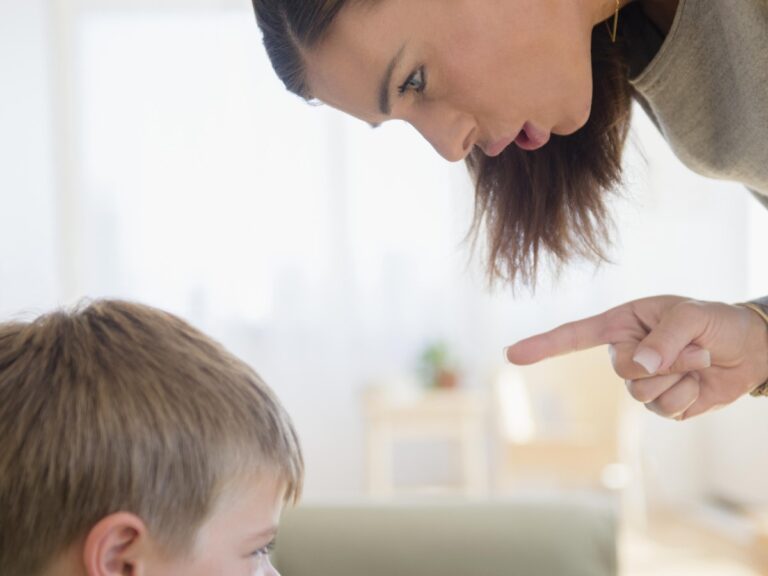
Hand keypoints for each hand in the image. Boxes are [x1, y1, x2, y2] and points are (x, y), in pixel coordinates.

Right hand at [505, 295, 767, 419]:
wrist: (750, 350)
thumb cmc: (716, 322)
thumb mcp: (692, 317)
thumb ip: (665, 338)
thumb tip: (641, 367)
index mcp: (623, 324)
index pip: (574, 335)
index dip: (542, 345)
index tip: (510, 355)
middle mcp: (626, 352)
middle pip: (621, 370)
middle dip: (663, 360)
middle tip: (692, 347)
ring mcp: (642, 381)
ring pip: (641, 393)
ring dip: (678, 377)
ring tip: (698, 361)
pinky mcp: (662, 404)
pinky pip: (663, 410)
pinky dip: (687, 397)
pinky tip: (698, 383)